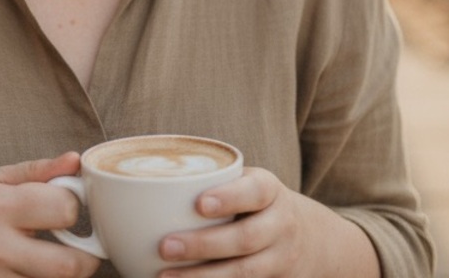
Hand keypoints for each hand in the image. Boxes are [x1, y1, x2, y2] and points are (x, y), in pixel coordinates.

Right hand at [0, 151, 100, 277]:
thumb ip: (36, 171)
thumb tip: (75, 160)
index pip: (63, 209)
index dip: (74, 205)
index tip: (66, 204)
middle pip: (68, 264)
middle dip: (86, 255)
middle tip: (79, 243)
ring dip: (63, 271)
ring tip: (51, 254)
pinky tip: (30, 266)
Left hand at [156, 167, 379, 277]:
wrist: (311, 238)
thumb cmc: (255, 202)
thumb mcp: (246, 181)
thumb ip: (211, 180)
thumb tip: (138, 181)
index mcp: (269, 190)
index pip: (253, 192)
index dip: (228, 198)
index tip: (199, 204)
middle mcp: (281, 225)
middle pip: (245, 239)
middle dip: (204, 245)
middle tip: (165, 246)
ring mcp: (281, 260)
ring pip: (245, 273)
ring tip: (165, 277)